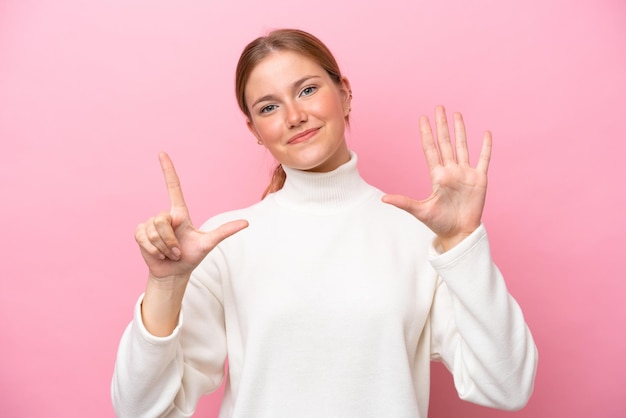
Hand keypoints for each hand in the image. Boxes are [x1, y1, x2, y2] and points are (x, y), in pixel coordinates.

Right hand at [135, 152, 248, 279]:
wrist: (174, 273)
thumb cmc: (191, 257)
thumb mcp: (208, 243)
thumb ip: (225, 231)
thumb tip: (247, 223)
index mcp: (180, 213)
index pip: (173, 187)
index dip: (168, 170)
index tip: (162, 153)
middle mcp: (165, 216)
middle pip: (162, 219)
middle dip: (170, 240)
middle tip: (177, 251)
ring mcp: (151, 224)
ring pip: (153, 230)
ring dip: (163, 247)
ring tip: (169, 253)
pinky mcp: (140, 234)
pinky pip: (143, 238)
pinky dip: (153, 250)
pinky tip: (158, 255)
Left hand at [382, 105, 491, 250]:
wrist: (459, 233)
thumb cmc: (439, 223)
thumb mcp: (420, 211)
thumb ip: (403, 202)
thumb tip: (383, 199)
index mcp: (437, 175)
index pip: (430, 149)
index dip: (426, 134)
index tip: (422, 118)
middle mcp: (451, 171)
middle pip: (445, 143)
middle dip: (442, 126)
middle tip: (439, 107)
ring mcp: (465, 174)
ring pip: (463, 146)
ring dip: (460, 131)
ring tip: (457, 115)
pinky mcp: (479, 179)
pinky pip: (483, 159)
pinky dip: (485, 146)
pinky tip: (485, 133)